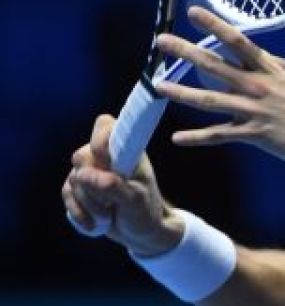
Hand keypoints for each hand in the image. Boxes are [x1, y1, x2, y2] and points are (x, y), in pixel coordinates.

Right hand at [62, 115, 184, 255]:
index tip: (106, 161)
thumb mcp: (134, 201)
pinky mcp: (79, 187)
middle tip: (110, 200)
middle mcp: (106, 156)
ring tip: (109, 213)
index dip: (99, 141)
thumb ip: (112, 186)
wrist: (140, 232)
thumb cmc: (144, 211)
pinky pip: (67, 193)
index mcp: (126, 150)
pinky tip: (94, 224)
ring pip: (73, 179)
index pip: (105, 126)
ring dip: (88, 202)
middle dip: (92, 184)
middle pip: (81, 156)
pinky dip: (78, 210)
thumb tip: (83, 175)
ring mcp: (91, 170)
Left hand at [153, 6, 284, 163]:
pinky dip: (198, 138)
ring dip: (181, 93)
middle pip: (214, 65)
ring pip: (209, 100)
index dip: (214, 25)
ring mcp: (253, 111)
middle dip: (185, 51)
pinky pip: (220, 135)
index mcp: (270, 69)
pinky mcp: (254, 134)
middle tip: (161, 40)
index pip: (237, 41)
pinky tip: (178, 139)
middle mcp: (257, 86)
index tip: (193, 13)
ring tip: (158, 86)